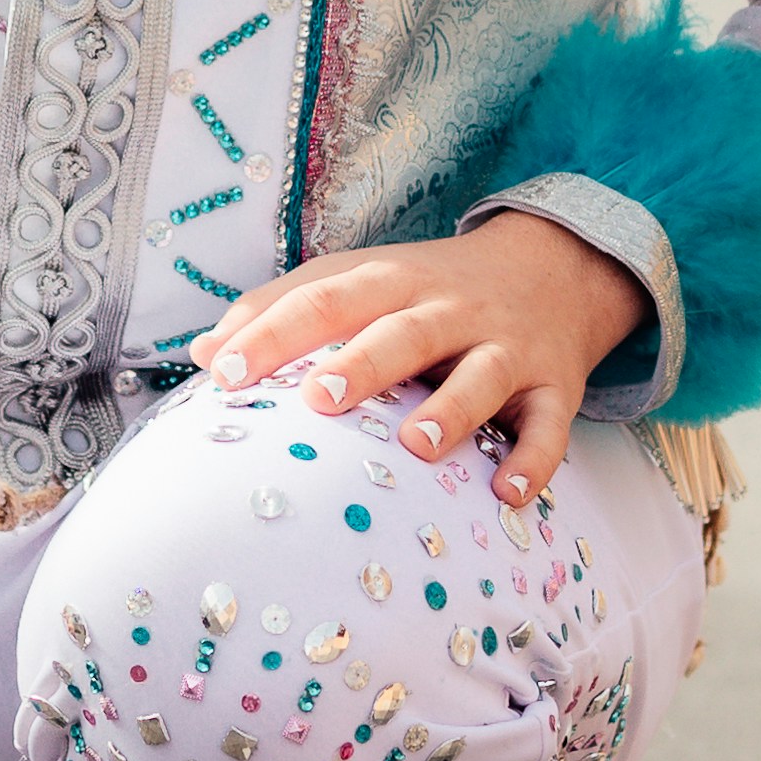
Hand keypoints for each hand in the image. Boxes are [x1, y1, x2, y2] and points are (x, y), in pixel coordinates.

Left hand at [202, 212, 644, 513]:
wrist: (557, 268)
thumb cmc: (432, 288)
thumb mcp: (363, 277)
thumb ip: (286, 306)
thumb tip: (203, 352)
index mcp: (393, 280)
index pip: (326, 298)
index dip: (275, 333)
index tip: (224, 372)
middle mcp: (451, 309)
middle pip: (405, 331)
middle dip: (363, 363)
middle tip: (319, 400)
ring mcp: (507, 347)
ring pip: (480, 375)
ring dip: (451, 410)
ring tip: (416, 446)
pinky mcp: (554, 386)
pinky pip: (549, 425)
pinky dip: (532, 459)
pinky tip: (505, 493)